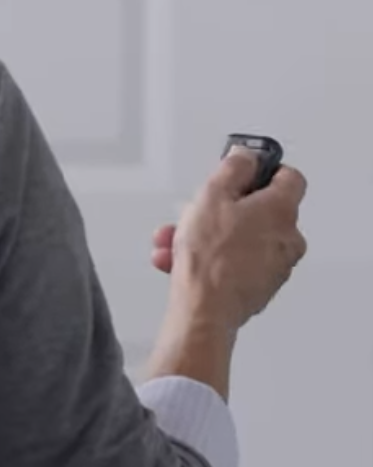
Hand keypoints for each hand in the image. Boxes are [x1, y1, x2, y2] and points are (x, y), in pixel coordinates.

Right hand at [154, 150, 307, 331]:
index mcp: (282, 210)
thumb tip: (246, 156)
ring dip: (207, 233)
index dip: (264, 169)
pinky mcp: (259, 287)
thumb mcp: (213, 194)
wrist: (204, 310)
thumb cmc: (211, 256)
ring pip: (240, 236)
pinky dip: (211, 256)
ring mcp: (275, 266)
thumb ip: (233, 168)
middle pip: (258, 208)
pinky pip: (234, 261)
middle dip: (221, 207)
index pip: (290, 177)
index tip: (241, 169)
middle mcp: (287, 238)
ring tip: (176, 239)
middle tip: (198, 208)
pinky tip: (178, 258)